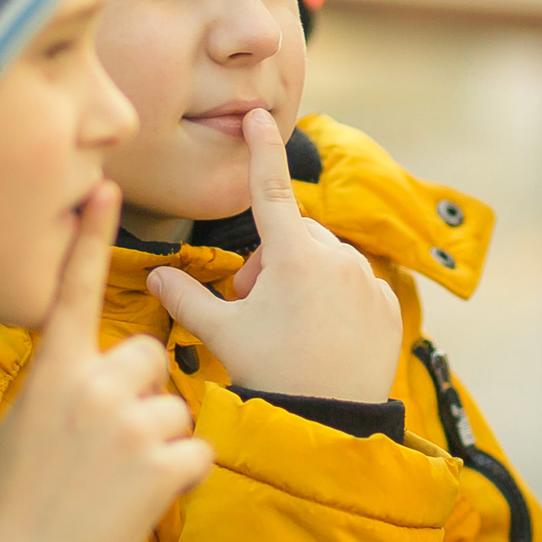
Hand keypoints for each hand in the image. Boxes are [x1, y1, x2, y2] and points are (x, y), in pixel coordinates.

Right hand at [0, 183, 213, 541]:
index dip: (90, 237)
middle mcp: (94, 382)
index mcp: (54, 368)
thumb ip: (62, 384)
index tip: (104, 186)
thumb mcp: (23, 422)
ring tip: (115, 485)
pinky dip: (180, 480)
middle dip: (146, 393)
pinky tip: (138, 502)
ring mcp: (132, 420)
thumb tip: (86, 370)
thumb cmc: (11, 501)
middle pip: (153, 356)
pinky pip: (198, 452)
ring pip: (177, 409)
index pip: (76, 288)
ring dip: (160, 446)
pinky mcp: (165, 462)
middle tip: (109, 447)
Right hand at [145, 110, 401, 403]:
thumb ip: (187, 299)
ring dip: (302, 279)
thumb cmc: (273, 376)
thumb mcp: (222, 335)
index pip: (271, 188)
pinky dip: (335, 300)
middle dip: (270, 261)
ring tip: (288, 326)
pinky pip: (355, 286)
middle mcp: (335, 258)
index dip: (261, 150)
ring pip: (324, 260)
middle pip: (294, 236)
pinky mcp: (386, 305)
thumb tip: (155, 276)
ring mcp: (365, 281)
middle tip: (253, 304)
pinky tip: (320, 337)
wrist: (329, 423)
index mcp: (292, 256)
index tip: (258, 118)